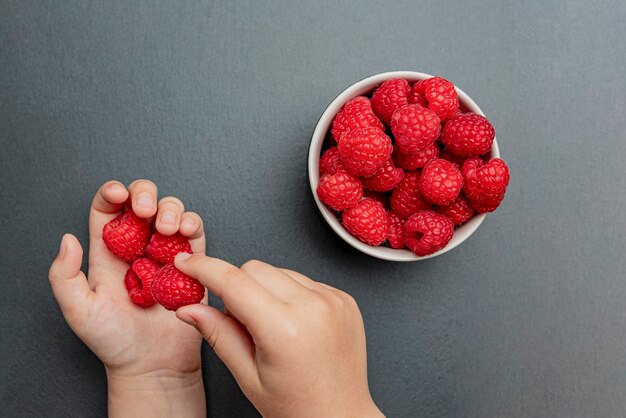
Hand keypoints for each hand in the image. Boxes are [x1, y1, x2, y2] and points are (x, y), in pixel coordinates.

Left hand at [49, 180, 205, 417]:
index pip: (108, 209)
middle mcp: (137, 247)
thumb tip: (67, 240)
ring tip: (167, 228)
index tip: (118, 194)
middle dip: (145, 194)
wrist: (152, 365)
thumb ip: (64, 276)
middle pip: (141, 200)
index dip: (112, 193)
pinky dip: (192, 224)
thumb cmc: (115, 342)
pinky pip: (195, 233)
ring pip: (170, 210)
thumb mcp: (78, 311)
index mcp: (108, 252)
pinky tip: (184, 233)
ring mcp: (165, 253)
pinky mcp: (192, 263)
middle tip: (145, 210)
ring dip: (170, 208)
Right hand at [173, 255, 383, 417]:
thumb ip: (217, 334)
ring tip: (275, 328)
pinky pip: (304, 280)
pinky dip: (291, 294)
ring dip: (266, 290)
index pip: (233, 282)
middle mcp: (313, 308)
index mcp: (284, 329)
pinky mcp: (344, 298)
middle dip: (237, 286)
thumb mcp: (247, 376)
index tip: (186, 263)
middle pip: (255, 268)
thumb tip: (188, 308)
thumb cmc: (296, 406)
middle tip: (241, 322)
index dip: (204, 268)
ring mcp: (333, 300)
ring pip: (280, 271)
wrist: (341, 415)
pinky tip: (295, 325)